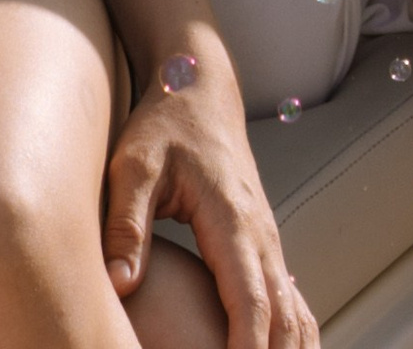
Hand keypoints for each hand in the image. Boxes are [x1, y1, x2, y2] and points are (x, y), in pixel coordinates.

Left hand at [103, 64, 314, 348]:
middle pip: (283, 320)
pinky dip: (291, 337)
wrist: (199, 87)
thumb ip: (127, 222)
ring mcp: (268, 241)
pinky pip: (289, 303)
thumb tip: (119, 284)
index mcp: (232, 220)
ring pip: (293, 315)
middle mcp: (260, 235)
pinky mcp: (263, 245)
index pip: (252, 302)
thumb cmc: (163, 124)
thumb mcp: (134, 163)